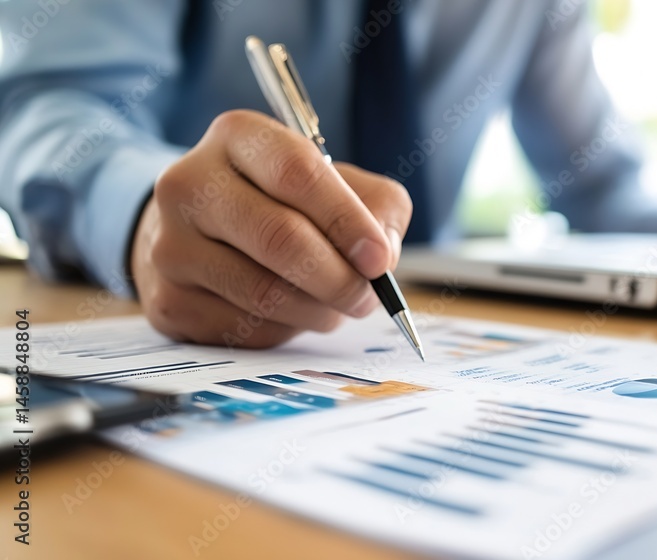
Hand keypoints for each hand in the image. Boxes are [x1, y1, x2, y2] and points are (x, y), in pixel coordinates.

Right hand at [131, 110, 411, 347]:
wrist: (200, 232)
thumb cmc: (284, 202)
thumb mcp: (339, 183)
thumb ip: (377, 207)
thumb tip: (382, 256)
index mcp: (238, 137)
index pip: (297, 173)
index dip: (346, 220)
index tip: (378, 259)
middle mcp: (190, 184)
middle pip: (279, 237)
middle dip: (338, 277)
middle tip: (368, 296)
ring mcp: (170, 244)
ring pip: (263, 291)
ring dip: (317, 310)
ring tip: (337, 305)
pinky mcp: (168, 300)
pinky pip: (244, 328)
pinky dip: (285, 330)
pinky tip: (292, 313)